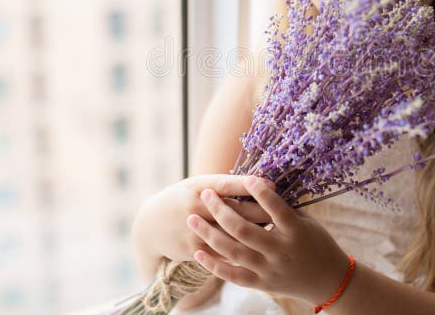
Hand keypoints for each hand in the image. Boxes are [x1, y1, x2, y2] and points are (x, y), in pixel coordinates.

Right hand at [131, 174, 273, 281]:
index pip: (228, 184)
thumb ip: (223, 186)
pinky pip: (224, 251)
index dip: (250, 185)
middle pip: (235, 211)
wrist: (150, 226)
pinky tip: (259, 249)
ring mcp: (196, 230)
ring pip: (232, 233)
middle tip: (284, 212)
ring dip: (255, 233)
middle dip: (261, 212)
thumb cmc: (182, 199)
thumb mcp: (197, 186)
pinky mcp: (195, 249)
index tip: (272, 184)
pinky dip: (243, 249)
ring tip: (277, 232)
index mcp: (199, 187)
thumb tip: (256, 182)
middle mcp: (197, 207)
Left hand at [186, 177, 350, 305]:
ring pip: (233, 251)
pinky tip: (198, 252)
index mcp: (295, 232)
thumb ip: (284, 208)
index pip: (276, 210)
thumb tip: (259, 186)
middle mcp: (280, 251)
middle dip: (221, 210)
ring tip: (192, 219)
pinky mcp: (261, 283)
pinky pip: (233, 275)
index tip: (247, 179)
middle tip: (205, 194)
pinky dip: (214, 265)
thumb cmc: (317, 243)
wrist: (327, 281)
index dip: (261, 194)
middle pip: (245, 230)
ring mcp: (269, 269)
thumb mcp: (306, 222)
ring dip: (209, 234)